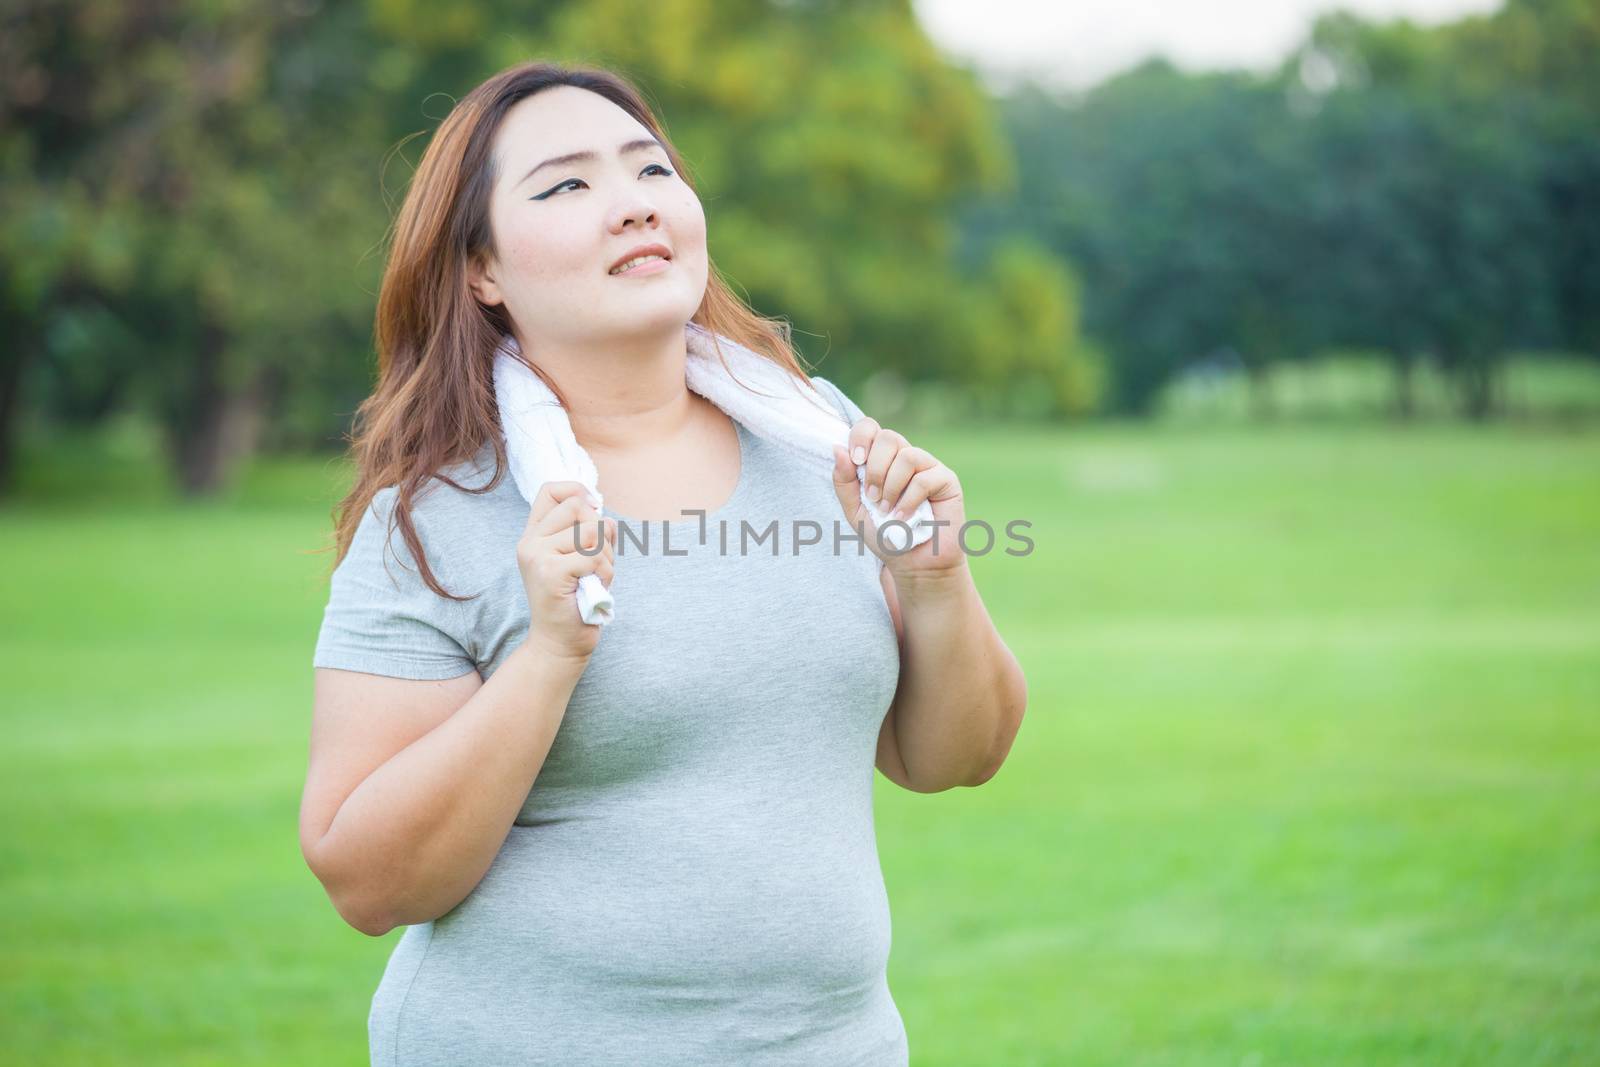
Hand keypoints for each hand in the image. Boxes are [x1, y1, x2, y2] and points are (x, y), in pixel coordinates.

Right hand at [515, 481, 615, 662]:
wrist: (560, 643)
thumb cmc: (577, 600)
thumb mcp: (580, 559)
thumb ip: (587, 532)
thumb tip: (602, 511)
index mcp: (534, 535)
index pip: (552, 490)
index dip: (578, 491)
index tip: (594, 511)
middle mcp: (530, 541)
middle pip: (580, 507)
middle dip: (602, 533)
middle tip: (596, 563)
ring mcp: (537, 555)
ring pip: (592, 532)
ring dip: (607, 557)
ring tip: (595, 578)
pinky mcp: (550, 571)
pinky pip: (594, 556)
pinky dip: (605, 573)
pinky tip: (594, 588)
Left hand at [830, 416, 967, 584]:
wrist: (914, 564)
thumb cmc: (885, 536)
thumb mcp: (854, 510)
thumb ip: (844, 482)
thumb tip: (837, 447)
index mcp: (883, 459)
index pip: (871, 428)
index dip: (860, 437)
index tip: (855, 461)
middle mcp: (906, 457)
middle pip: (889, 437)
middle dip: (874, 468)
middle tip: (871, 497)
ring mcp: (928, 467)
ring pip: (907, 455)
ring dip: (891, 485)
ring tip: (887, 510)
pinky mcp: (946, 481)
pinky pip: (924, 479)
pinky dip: (908, 500)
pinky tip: (903, 518)